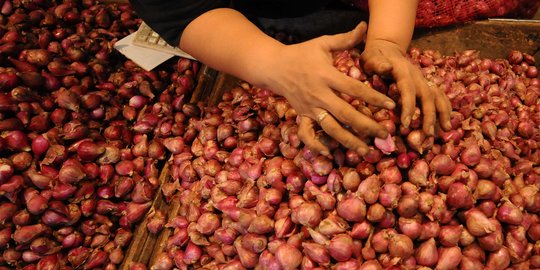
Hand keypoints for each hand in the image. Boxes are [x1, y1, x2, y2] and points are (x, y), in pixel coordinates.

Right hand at [258, 22, 395, 155]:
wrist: (274, 66)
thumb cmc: (301, 54)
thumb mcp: (322, 43)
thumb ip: (345, 39)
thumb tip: (364, 27)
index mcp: (326, 76)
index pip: (353, 89)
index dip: (373, 98)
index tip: (390, 105)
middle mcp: (319, 95)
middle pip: (346, 114)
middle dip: (366, 126)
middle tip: (385, 134)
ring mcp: (310, 108)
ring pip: (330, 128)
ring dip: (349, 141)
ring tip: (366, 151)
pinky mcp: (302, 116)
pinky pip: (307, 134)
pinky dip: (316, 145)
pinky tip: (329, 153)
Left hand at [360, 39, 451, 134]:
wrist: (387, 48)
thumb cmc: (375, 56)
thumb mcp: (371, 57)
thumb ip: (377, 63)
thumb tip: (386, 67)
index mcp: (403, 72)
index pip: (408, 90)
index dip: (408, 107)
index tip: (406, 124)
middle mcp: (417, 76)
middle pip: (428, 95)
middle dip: (429, 115)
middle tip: (428, 134)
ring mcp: (423, 80)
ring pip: (438, 95)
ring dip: (443, 112)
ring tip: (446, 130)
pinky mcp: (426, 84)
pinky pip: (439, 95)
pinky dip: (445, 108)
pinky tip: (447, 122)